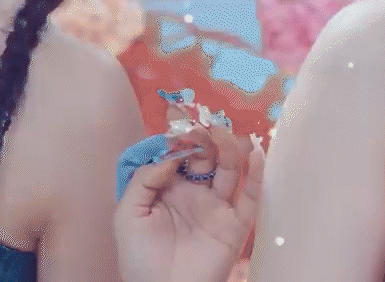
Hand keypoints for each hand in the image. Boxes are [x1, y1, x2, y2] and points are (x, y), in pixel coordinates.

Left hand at [114, 120, 264, 281]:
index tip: (183, 124)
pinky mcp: (235, 225)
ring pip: (229, 171)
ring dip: (230, 150)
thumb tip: (172, 156)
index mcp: (168, 189)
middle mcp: (194, 193)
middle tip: (209, 126)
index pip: (179, 155)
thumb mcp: (128, 214)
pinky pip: (249, 197)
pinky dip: (256, 175)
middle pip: (206, 158)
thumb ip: (144, 180)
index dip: (182, 140)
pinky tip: (255, 155)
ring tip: (227, 135)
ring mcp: (216, 208)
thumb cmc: (140, 258)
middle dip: (207, 140)